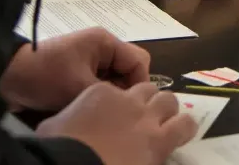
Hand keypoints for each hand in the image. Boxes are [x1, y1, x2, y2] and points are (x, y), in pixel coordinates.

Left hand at [0, 28, 149, 112]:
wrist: (7, 76)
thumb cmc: (45, 76)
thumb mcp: (80, 86)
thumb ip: (110, 93)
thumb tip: (129, 104)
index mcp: (105, 41)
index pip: (139, 61)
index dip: (140, 83)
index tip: (132, 105)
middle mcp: (101, 47)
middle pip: (128, 69)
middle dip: (125, 90)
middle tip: (115, 108)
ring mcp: (89, 59)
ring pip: (114, 78)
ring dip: (110, 94)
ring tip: (100, 109)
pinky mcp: (78, 71)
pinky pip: (99, 83)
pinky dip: (98, 95)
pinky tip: (89, 107)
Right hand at [37, 81, 196, 164]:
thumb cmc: (59, 147)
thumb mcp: (53, 126)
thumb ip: (68, 118)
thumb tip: (64, 125)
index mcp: (99, 93)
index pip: (116, 90)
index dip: (119, 103)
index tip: (116, 115)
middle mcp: (127, 100)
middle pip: (148, 90)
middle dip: (148, 101)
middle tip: (144, 117)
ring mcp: (146, 118)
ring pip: (169, 101)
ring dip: (167, 111)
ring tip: (166, 123)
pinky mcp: (160, 140)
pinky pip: (185, 126)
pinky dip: (185, 128)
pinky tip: (182, 134)